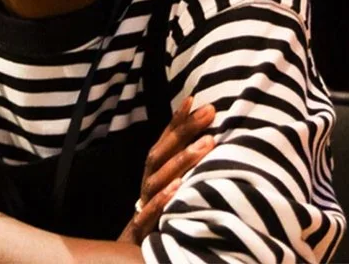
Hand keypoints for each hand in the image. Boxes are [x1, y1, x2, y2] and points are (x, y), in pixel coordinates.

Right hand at [118, 97, 215, 243]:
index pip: (164, 142)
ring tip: (207, 143)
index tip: (197, 99)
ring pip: (159, 179)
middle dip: (184, 132)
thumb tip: (212, 141)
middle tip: (209, 113)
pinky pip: (153, 212)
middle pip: (161, 154)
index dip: (178, 121)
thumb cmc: (164, 221)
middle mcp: (147, 185)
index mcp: (154, 175)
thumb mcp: (174, 193)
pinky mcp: (144, 230)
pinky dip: (165, 199)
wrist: (136, 257)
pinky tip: (180, 186)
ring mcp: (144, 205)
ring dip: (182, 160)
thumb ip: (186, 170)